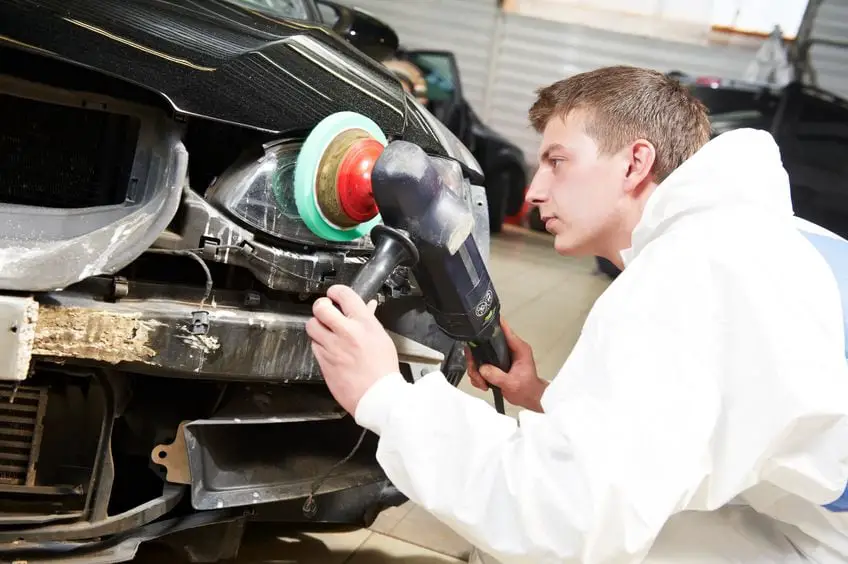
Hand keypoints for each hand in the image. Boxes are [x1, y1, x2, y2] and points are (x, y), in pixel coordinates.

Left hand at [306, 285, 399, 415]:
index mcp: (364, 323)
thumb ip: (370, 320)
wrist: (377, 396)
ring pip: (312, 326)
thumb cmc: (383, 370)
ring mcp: (332, 347)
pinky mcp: (323, 362)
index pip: (344, 295)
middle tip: (324, 309)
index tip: (334, 294)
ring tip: (325, 331)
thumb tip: (367, 307)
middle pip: (321, 307)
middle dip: (320, 305)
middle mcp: (346, 332)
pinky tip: (329, 349)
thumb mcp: (382, 338)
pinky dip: (319, 345)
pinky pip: (314, 346)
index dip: (336, 291)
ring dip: (317, 326)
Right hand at [466, 319, 548, 412]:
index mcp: (517, 347)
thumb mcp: (513, 383)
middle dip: (475, 359)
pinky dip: (477, 376)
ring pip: (478, 356)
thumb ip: (497, 376)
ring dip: (475, 370)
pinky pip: (479, 366)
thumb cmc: (527, 389)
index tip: (479, 325)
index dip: (492, 325)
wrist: (528, 398)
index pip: (504, 330)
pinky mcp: (494, 365)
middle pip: (483, 344)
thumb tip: (482, 369)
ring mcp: (499, 357)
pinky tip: (483, 384)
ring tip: (481, 382)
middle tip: (476, 371)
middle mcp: (507, 349)